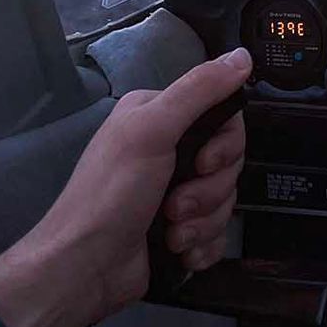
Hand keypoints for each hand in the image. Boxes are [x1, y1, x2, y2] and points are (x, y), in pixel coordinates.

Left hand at [0, 48, 251, 326]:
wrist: (83, 270)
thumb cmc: (110, 195)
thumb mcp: (151, 131)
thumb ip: (199, 90)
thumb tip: (243, 55)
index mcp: (160, 118)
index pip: (224, 118)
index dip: (225, 145)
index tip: (204, 162)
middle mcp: (169, 151)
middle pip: (228, 163)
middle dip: (209, 191)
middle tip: (174, 205)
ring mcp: (175, 194)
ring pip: (226, 200)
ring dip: (203, 222)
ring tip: (171, 233)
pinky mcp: (181, 231)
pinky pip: (218, 233)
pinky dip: (202, 246)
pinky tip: (180, 253)